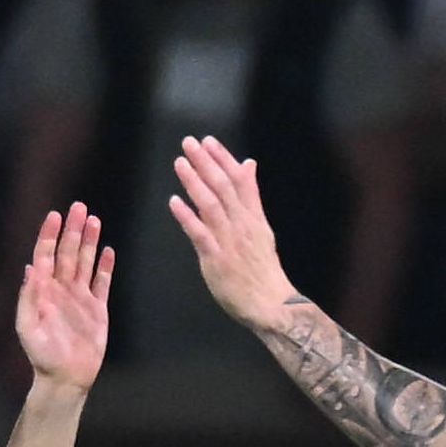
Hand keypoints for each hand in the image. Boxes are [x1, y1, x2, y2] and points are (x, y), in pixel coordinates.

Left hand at [12, 203, 113, 393]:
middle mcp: (61, 290)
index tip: (55, 215)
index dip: (49, 235)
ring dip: (89, 241)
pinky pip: (102, 283)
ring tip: (94, 220)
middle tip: (79, 207)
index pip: (45, 255)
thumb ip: (28, 297)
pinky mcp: (97, 310)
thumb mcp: (28, 326)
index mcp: (43, 291)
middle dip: (72, 230)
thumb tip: (30, 267)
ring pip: (85, 262)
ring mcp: (80, 298)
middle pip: (67, 252)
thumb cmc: (41, 355)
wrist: (65, 378)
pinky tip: (109, 250)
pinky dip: (106, 267)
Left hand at [167, 136, 296, 335]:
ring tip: (180, 163)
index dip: (223, 159)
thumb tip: (248, 164)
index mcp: (254, 217)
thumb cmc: (262, 270)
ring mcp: (230, 242)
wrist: (271, 304)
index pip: (239, 180)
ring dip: (195, 182)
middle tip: (189, 143)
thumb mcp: (261, 228)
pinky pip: (200, 234)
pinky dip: (187, 217)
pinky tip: (174, 202)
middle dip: (206, 162)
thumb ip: (251, 197)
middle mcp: (243, 225)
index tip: (208, 141)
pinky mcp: (217, 260)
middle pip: (224, 187)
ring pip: (212, 205)